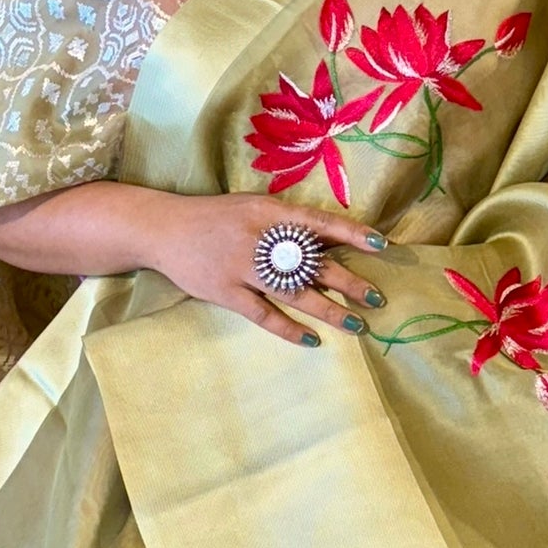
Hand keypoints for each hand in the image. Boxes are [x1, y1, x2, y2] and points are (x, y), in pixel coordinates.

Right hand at [130, 191, 386, 348]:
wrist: (165, 229)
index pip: (319, 222)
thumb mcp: (254, 207)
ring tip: (357, 323)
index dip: (352, 234)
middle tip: (377, 298)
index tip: (382, 246)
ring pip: (295, 292)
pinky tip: (312, 340)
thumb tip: (332, 239)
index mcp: (270, 211)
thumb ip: (287, 223)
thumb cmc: (216, 217)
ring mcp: (242, 267)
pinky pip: (264, 315)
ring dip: (329, 310)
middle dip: (348, 282)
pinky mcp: (225, 291)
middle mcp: (260, 238)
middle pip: (313, 263)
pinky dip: (289, 329)